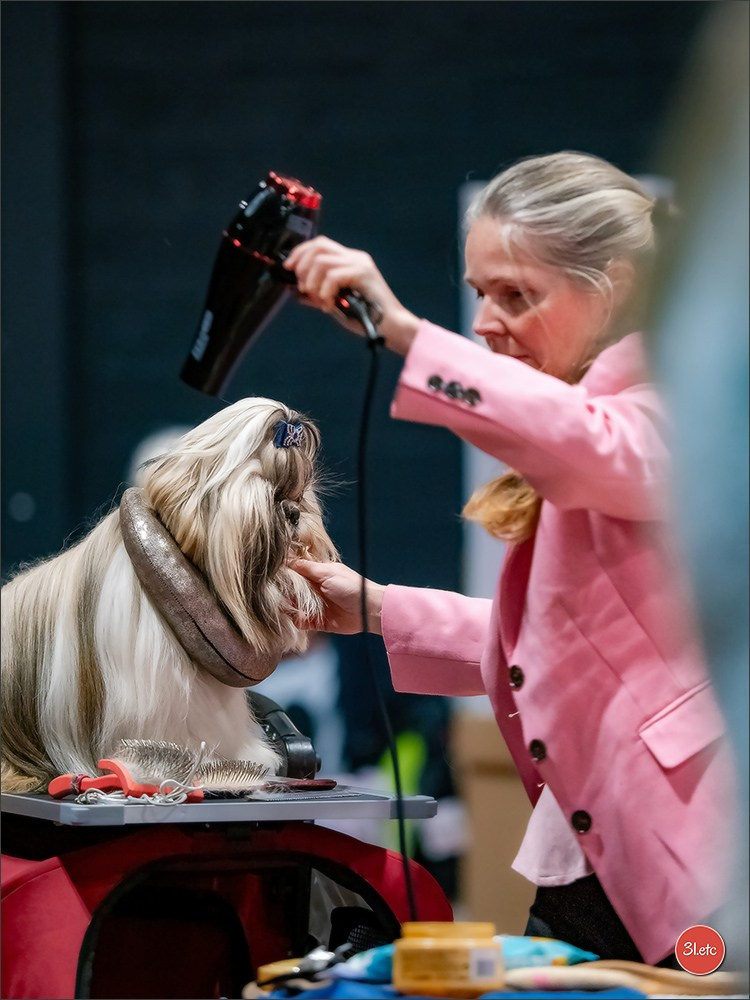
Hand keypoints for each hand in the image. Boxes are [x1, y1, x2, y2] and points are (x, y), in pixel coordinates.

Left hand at [284, 236, 419, 354]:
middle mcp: (354, 257)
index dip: (300, 253)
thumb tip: (297, 293)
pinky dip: (325, 291)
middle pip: (319, 245)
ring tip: (318, 299)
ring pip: (322, 260)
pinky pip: (333, 275)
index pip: (319, 245)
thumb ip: (318, 296)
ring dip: (312, 281)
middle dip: (302, 263)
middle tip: (302, 286)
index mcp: (348, 261)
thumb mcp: (335, 305)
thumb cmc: (365, 319)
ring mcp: (360, 263)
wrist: (390, 328)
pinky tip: (329, 306)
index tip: (288, 268)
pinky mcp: (363, 273)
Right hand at [289, 558, 384, 634]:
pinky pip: (302, 622)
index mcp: (317, 574)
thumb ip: (306, 567)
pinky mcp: (318, 621)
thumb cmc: (351, 587)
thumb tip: (286, 559)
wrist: (368, 610)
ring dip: (290, 607)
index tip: (274, 575)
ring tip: (291, 607)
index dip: (285, 573)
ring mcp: (316, 605)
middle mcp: (315, 589)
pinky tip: (301, 618)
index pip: (296, 571)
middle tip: (280, 594)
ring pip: (294, 606)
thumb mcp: (327, 573)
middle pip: (292, 590)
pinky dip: (299, 621)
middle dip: (285, 592)